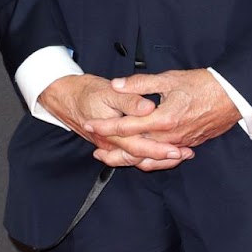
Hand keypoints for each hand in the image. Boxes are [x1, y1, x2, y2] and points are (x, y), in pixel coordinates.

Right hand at [40, 73, 191, 170]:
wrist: (64, 97)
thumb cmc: (86, 92)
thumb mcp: (108, 91)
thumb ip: (130, 100)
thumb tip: (148, 108)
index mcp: (112, 132)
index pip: (139, 146)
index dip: (160, 149)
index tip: (178, 148)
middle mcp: (112, 144)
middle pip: (141, 157)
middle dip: (165, 158)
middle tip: (187, 153)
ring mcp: (111, 146)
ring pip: (137, 159)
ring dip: (158, 159)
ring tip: (180, 155)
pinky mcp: (113, 145)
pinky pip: (132, 156)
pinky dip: (148, 156)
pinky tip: (162, 153)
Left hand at [87, 69, 240, 162]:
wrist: (233, 96)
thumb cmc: (203, 85)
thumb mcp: (169, 79)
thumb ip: (141, 84)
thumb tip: (117, 85)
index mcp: (162, 119)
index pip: (126, 127)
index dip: (105, 127)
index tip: (90, 125)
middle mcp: (170, 136)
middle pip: (134, 149)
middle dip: (113, 151)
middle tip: (96, 150)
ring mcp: (179, 143)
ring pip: (149, 158)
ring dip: (129, 160)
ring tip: (112, 159)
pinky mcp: (188, 145)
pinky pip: (164, 159)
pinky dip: (150, 161)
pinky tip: (141, 160)